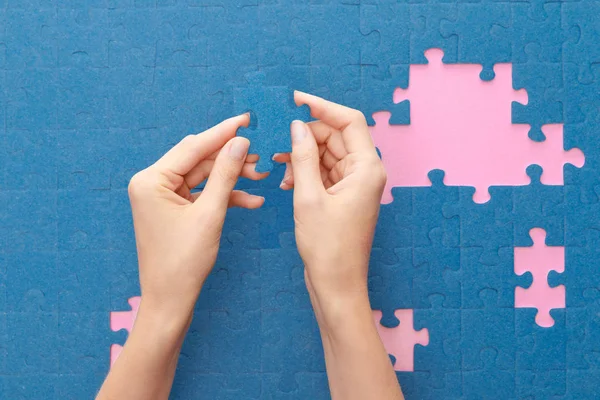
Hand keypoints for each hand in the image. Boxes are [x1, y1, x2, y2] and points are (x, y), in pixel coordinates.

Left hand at [128, 114, 266, 323]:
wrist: (170, 300)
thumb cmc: (184, 261)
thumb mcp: (210, 213)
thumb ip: (226, 174)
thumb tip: (241, 143)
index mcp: (150, 180)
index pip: (192, 147)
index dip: (222, 133)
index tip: (247, 119)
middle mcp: (151, 183)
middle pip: (198, 159)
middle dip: (230, 158)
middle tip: (260, 152)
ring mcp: (161, 196)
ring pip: (202, 176)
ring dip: (231, 177)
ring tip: (260, 176)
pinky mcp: (173, 209)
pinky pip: (201, 194)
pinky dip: (223, 195)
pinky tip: (251, 200)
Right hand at [274, 92, 386, 314]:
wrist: (337, 285)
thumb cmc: (328, 247)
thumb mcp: (308, 197)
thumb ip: (302, 157)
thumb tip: (297, 126)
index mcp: (367, 168)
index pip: (349, 121)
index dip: (322, 106)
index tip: (296, 99)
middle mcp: (365, 172)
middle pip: (335, 136)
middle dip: (306, 136)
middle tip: (277, 140)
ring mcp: (355, 185)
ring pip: (327, 154)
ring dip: (302, 156)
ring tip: (278, 166)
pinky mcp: (343, 196)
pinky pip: (324, 172)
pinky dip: (305, 172)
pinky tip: (287, 183)